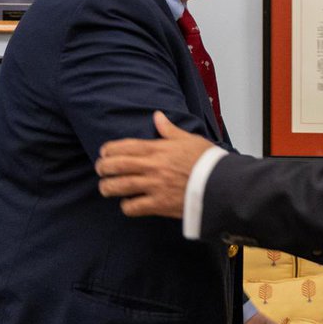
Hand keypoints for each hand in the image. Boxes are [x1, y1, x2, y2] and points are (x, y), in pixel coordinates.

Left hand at [97, 111, 213, 217]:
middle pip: (117, 166)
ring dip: (108, 187)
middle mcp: (152, 167)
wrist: (221, 183)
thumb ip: (169, 129)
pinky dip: (127, 206)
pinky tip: (128, 203)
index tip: (104, 153)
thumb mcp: (189, 139)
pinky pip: (134, 207)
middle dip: (103, 168)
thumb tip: (157, 116)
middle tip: (101, 170)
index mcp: (158, 149)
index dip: (109, 150)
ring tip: (106, 188)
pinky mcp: (159, 205)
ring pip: (120, 187)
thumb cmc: (207, 160)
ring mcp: (154, 186)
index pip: (125, 146)